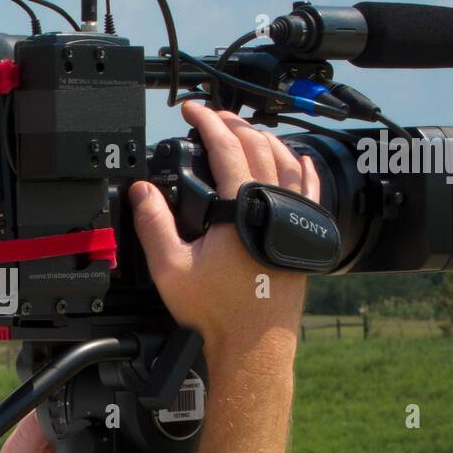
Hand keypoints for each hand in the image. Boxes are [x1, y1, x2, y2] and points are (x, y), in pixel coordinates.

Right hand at [129, 101, 320, 355]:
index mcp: (242, 206)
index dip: (207, 121)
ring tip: (244, 130)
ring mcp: (293, 217)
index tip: (191, 110)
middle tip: (211, 116)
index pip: (226, 145)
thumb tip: (142, 192)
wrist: (255, 342)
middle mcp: (274, 204)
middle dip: (232, 123)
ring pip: (286, 159)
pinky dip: (302, 167)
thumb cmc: (218, 310)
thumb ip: (153, 225)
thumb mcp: (170, 268)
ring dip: (264, 138)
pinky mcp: (302, 233)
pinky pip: (310, 188)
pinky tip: (298, 159)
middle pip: (257, 144)